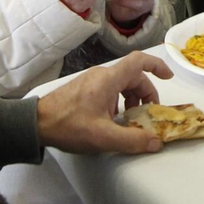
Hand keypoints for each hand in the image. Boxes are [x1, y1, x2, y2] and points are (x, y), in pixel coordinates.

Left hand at [35, 51, 172, 154]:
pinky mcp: (83, 89)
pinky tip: (112, 120)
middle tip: (148, 114)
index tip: (169, 77)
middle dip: (145, 94)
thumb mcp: (103, 137)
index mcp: (109, 80)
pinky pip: (109, 89)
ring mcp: (90, 81)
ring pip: (120, 83)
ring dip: (131, 99)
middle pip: (133, 76)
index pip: (139, 61)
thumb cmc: (68, 126)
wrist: (35, 124)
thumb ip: (132, 140)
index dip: (157, 66)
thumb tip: (156, 142)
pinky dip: (118, 101)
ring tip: (130, 120)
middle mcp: (101, 76)